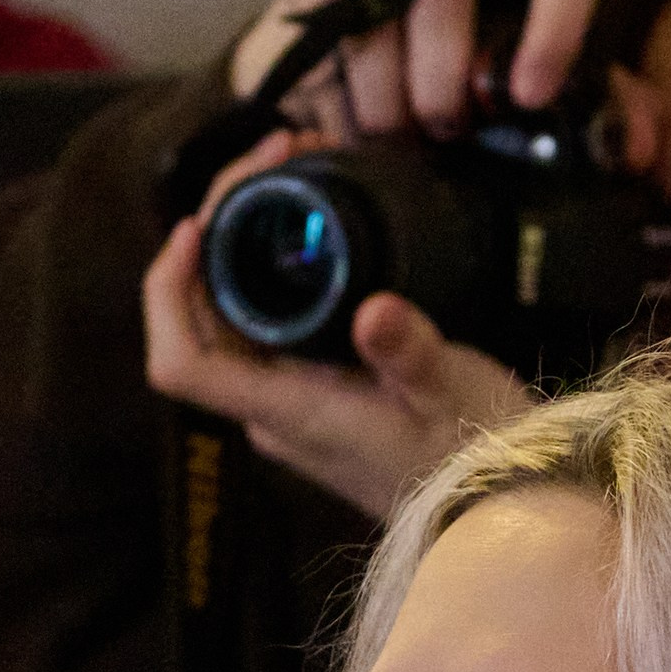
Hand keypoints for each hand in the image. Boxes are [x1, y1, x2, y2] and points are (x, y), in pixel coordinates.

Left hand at [140, 134, 529, 516]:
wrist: (503, 513)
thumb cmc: (476, 461)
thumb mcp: (452, 395)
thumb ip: (409, 353)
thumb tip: (374, 308)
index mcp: (286, 412)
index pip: (181, 363)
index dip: (168, 291)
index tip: (199, 226)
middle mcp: (273, 409)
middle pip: (202, 319)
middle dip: (219, 232)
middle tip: (276, 158)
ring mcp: (293, 404)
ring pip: (236, 317)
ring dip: (247, 245)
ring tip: (296, 172)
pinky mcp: (320, 396)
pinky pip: (273, 325)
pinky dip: (279, 270)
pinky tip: (319, 228)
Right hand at [230, 0, 602, 133]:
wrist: (368, 66)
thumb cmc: (466, 72)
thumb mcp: (532, 93)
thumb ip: (591, 110)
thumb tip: (633, 148)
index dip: (555, 25)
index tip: (531, 97)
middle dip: (443, 60)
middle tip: (441, 128)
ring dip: (381, 63)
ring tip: (387, 128)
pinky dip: (325, 50)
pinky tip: (338, 103)